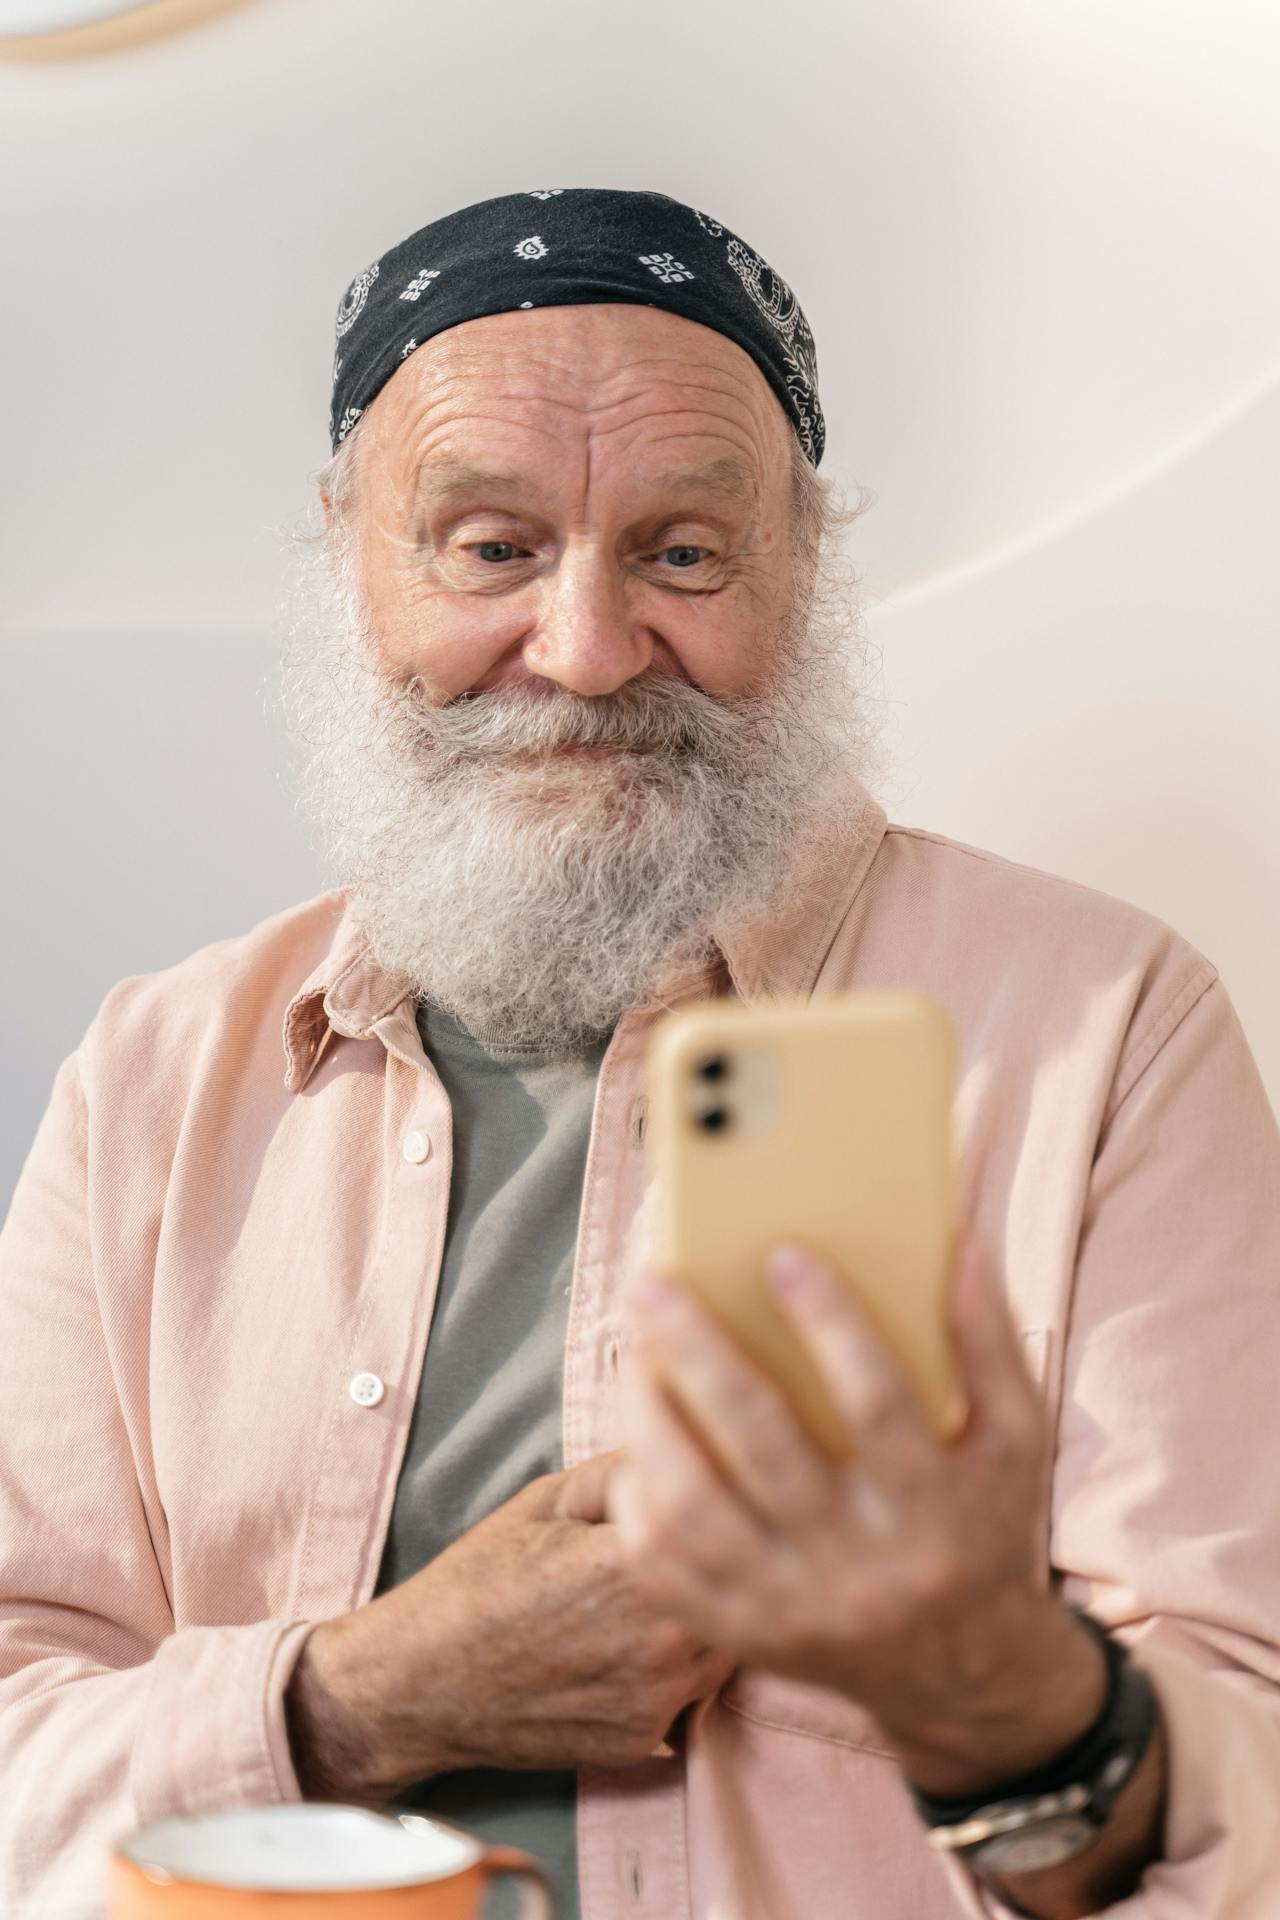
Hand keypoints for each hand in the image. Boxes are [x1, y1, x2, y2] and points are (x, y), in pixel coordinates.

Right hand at [285, 1451, 737, 1801]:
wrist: (423, 1682)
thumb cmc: (480, 1581)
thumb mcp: (548, 1500)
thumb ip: (625, 1469)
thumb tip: (683, 1445)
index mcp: (640, 1562)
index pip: (727, 1520)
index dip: (720, 1508)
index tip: (710, 1498)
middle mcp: (662, 1636)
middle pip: (737, 1587)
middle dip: (721, 1564)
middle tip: (685, 1547)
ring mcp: (658, 1696)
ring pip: (724, 1644)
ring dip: (705, 1618)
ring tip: (648, 1598)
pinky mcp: (646, 1740)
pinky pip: (690, 1693)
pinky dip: (673, 1669)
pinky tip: (627, 1648)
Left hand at [605, 1230, 1106, 1795]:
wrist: (966, 1679)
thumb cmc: (981, 1527)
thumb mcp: (1013, 1440)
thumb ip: (990, 1342)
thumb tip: (960, 1242)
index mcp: (933, 1508)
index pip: (877, 1404)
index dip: (832, 1325)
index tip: (783, 1253)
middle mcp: (859, 1564)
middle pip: (762, 1447)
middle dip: (698, 1355)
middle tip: (653, 1286)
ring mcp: (791, 1607)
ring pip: (692, 1509)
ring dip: (648, 1420)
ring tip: (634, 1352)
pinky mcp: (741, 1635)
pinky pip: (661, 1564)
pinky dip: (636, 1495)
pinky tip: (637, 1436)